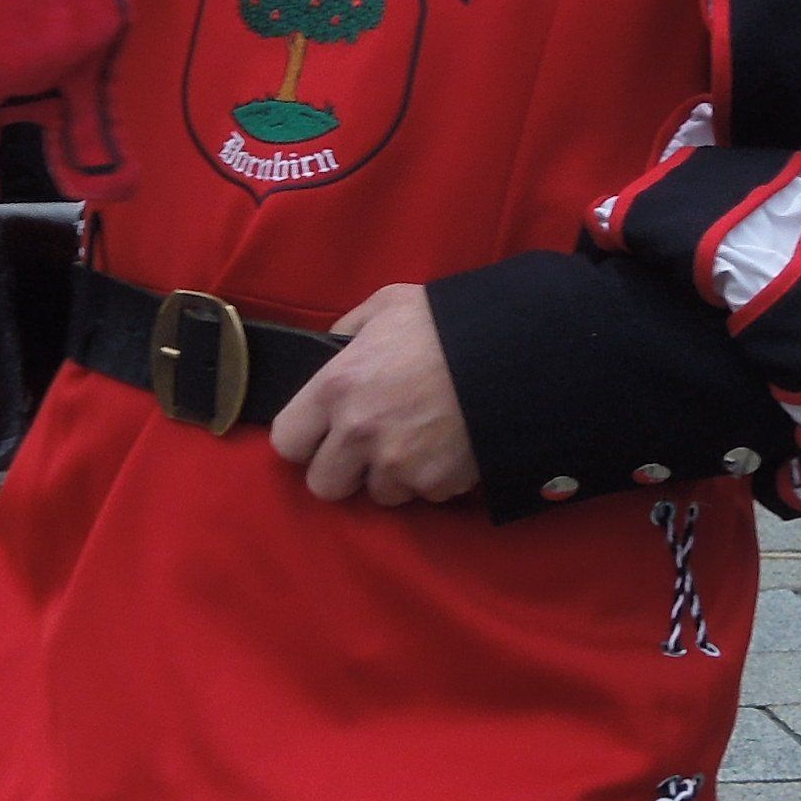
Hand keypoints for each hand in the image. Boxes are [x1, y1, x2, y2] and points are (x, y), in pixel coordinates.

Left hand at [268, 284, 476, 506]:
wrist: (513, 348)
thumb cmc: (445, 321)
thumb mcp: (385, 306)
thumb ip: (348, 332)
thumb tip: (334, 350)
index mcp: (336, 388)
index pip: (287, 443)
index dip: (304, 438)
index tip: (321, 432)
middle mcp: (359, 433)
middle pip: (323, 485)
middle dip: (342, 469)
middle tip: (367, 446)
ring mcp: (399, 464)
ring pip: (377, 494)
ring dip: (390, 475)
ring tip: (416, 440)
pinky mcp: (437, 484)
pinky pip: (422, 494)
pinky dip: (432, 477)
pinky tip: (446, 444)